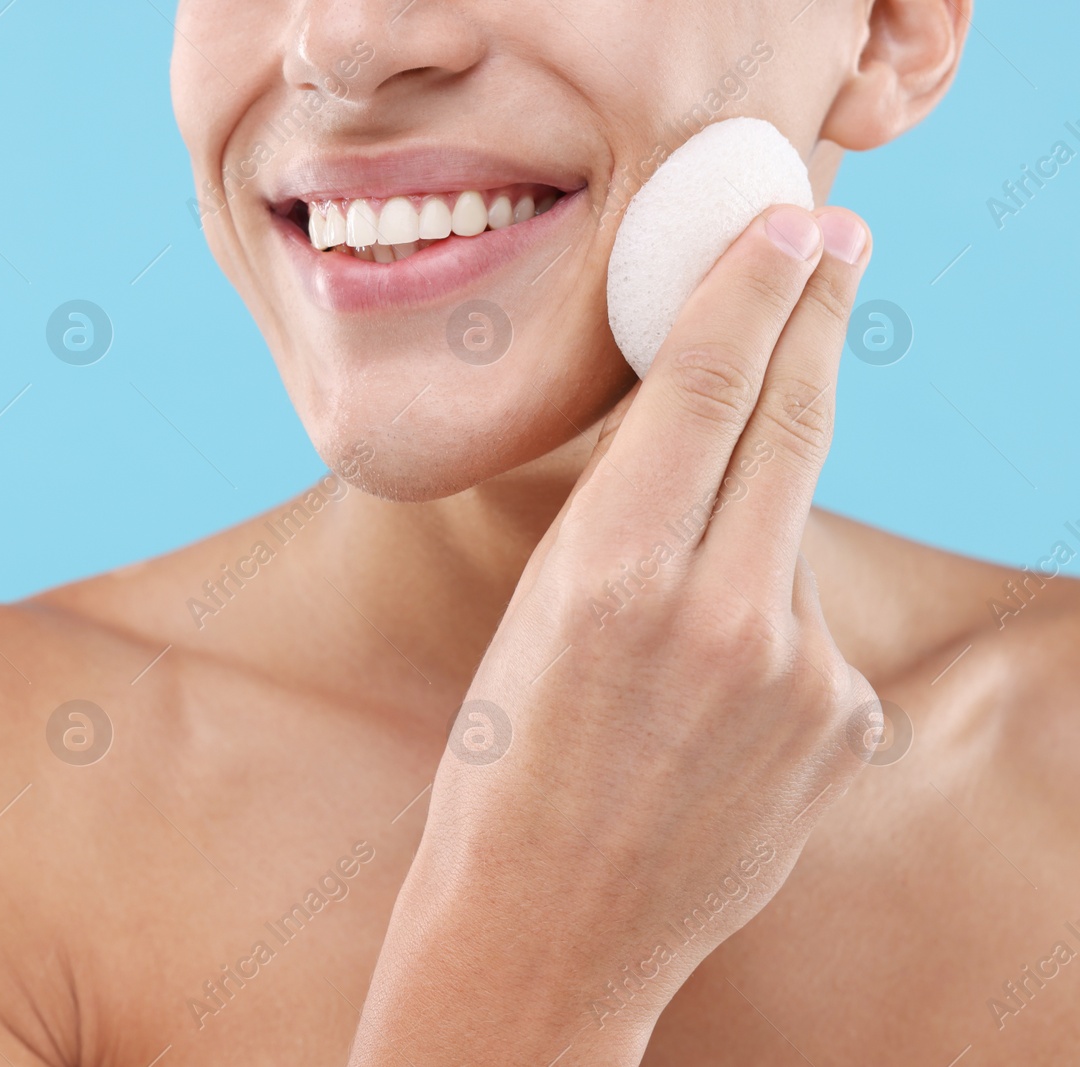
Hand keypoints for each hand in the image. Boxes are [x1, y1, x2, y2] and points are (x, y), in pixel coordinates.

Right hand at [350, 205, 875, 1065]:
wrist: (546, 930)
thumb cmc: (505, 767)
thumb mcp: (537, 616)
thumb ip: (632, 526)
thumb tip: (714, 438)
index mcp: (608, 576)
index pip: (703, 389)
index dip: (751, 289)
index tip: (788, 220)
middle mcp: (717, 613)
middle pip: (792, 422)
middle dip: (813, 317)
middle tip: (834, 240)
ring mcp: (796, 676)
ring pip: (793, 541)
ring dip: (752, 544)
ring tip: (672, 650)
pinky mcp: (842, 727)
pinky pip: (813, 634)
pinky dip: (771, 640)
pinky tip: (712, 717)